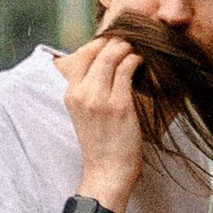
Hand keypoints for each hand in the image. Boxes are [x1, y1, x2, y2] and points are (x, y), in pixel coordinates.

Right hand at [60, 31, 142, 209]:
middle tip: (131, 40)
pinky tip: (142, 62)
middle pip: (98, 51)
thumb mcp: (84, 113)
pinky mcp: (119, 105)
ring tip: (138, 49)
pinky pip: (128, 70)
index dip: (100, 43)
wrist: (106, 171)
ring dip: (128, 48)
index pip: (82, 55)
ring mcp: (99, 99)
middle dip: (117, 41)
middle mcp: (81, 93)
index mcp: (70, 94)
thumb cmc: (101, 143)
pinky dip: (136, 60)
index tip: (115, 42)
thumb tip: (106, 64)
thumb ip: (89, 89)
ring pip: (113, 57)